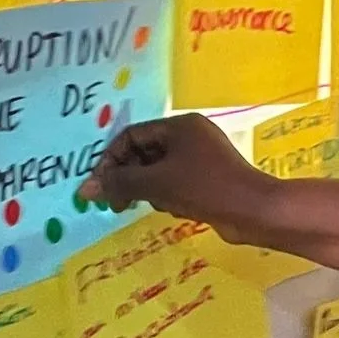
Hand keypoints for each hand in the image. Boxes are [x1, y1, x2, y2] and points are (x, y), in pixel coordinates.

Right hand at [79, 113, 275, 240]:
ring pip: (158, 171)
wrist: (254, 211)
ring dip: (150, 190)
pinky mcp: (208, 180)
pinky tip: (177, 209)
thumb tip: (84, 189)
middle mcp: (191, 136)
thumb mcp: (157, 183)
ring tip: (158, 204)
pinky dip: (169, 196)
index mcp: (180, 126)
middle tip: (116, 204)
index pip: (132, 135)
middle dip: (129, 178)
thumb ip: (119, 182)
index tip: (99, 187)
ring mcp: (201, 158)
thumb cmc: (206, 188)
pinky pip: (175, 184)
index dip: (111, 160)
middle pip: (144, 153)